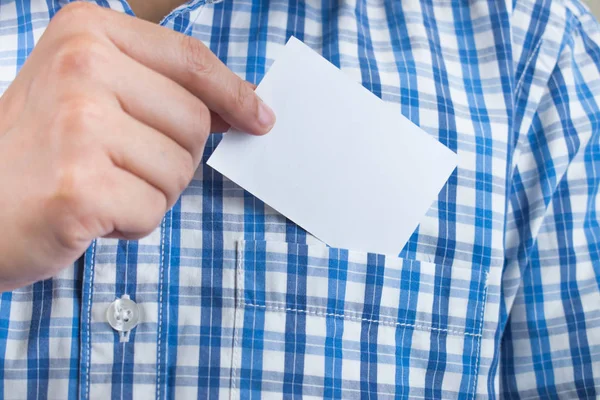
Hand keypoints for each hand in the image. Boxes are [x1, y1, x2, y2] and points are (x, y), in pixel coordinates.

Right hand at [0, 3, 274, 290]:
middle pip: (194, 122)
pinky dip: (132, 222)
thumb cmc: (39, 152)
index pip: (191, 60)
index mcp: (87, 32)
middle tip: (122, 166)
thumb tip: (240, 106)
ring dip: (151, 192)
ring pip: (180, 170)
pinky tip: (91, 212)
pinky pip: (153, 210)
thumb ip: (161, 89)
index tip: (259, 116)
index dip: (233, 93)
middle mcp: (81, 67)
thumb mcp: (92, 93)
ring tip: (101, 186)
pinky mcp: (79, 184)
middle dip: (173, 157)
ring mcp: (79, 124)